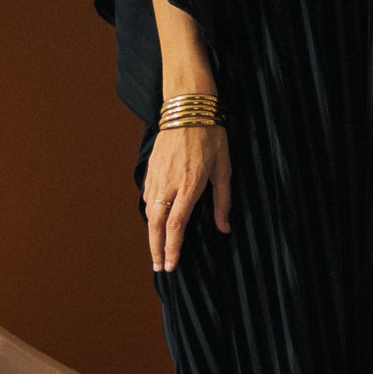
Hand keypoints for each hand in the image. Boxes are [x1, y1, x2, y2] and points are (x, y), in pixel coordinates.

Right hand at [144, 123, 231, 270]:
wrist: (188, 106)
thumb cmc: (211, 135)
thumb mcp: (224, 168)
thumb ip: (223, 201)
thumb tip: (224, 228)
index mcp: (190, 184)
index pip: (177, 224)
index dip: (173, 248)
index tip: (171, 265)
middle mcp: (170, 182)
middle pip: (156, 223)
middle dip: (156, 248)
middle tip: (159, 267)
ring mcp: (157, 175)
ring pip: (149, 211)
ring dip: (152, 234)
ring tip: (157, 251)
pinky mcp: (151, 168)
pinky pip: (148, 197)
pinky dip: (150, 213)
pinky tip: (155, 222)